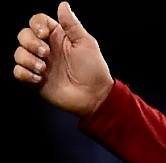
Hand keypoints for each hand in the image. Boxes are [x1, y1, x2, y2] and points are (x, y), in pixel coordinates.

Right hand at [13, 2, 111, 116]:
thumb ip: (72, 25)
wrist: (94, 96)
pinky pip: (18, 72)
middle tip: (46, 53)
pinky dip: (24, 73)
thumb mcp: (86, 43)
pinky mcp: (34, 80)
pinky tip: (39, 78)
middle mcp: (46, 49)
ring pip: (18, 53)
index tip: (44, 34)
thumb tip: (63, 5)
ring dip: (27, 59)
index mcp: (57, 37)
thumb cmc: (94, 70)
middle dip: (30, 42)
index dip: (36, 24)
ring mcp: (39, 64)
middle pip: (23, 35)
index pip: (37, 21)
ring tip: (43, 68)